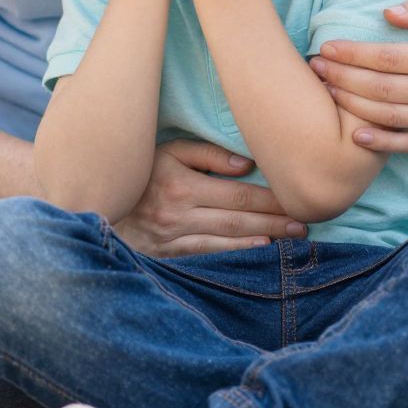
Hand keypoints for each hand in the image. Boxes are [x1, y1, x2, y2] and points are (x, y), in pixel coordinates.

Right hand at [113, 138, 307, 256]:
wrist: (101, 204)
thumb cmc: (141, 173)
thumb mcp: (167, 151)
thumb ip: (206, 154)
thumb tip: (245, 166)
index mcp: (181, 184)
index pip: (238, 193)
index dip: (270, 198)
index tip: (297, 199)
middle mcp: (179, 213)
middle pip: (238, 217)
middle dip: (276, 219)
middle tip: (306, 222)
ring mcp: (174, 237)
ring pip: (228, 239)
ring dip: (264, 237)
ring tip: (294, 237)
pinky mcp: (170, 255)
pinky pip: (210, 254)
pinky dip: (238, 253)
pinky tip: (260, 249)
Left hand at [309, 0, 407, 152]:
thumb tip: (386, 13)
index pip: (388, 59)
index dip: (353, 54)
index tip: (326, 47)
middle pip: (383, 89)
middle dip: (343, 78)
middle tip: (316, 68)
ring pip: (390, 117)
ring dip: (352, 106)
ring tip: (326, 91)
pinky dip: (380, 142)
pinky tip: (354, 133)